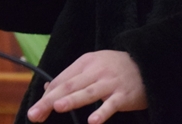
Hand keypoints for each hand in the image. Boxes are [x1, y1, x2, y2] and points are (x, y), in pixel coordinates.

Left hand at [27, 51, 145, 123]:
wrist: (147, 63)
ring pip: (88, 92)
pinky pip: (111, 104)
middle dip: (50, 101)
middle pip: (70, 86)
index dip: (47, 97)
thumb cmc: (115, 68)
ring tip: (57, 107)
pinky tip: (92, 121)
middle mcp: (96, 70)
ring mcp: (110, 82)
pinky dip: (102, 112)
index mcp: (86, 62)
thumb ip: (72, 77)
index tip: (35, 112)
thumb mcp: (93, 65)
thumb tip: (48, 89)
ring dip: (72, 100)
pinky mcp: (124, 95)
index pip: (62, 80)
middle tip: (35, 114)